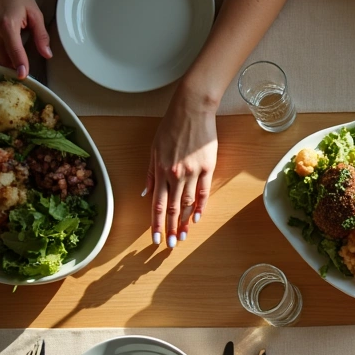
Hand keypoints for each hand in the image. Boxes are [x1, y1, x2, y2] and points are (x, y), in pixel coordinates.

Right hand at [0, 0, 50, 77]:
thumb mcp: (35, 14)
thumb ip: (41, 35)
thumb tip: (47, 54)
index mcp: (7, 26)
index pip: (14, 50)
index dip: (20, 64)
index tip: (23, 76)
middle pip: (4, 59)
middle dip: (16, 68)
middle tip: (28, 72)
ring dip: (9, 64)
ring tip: (21, 63)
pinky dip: (3, 57)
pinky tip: (11, 54)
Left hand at [145, 85, 217, 247]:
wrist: (192, 109)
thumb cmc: (171, 126)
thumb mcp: (154, 148)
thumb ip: (150, 173)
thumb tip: (146, 193)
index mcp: (160, 170)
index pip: (157, 204)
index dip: (155, 223)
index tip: (155, 238)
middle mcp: (175, 174)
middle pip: (171, 207)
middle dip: (170, 228)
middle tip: (170, 245)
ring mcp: (193, 172)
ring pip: (187, 203)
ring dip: (184, 221)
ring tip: (182, 236)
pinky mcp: (208, 167)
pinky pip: (203, 192)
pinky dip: (200, 206)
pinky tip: (196, 217)